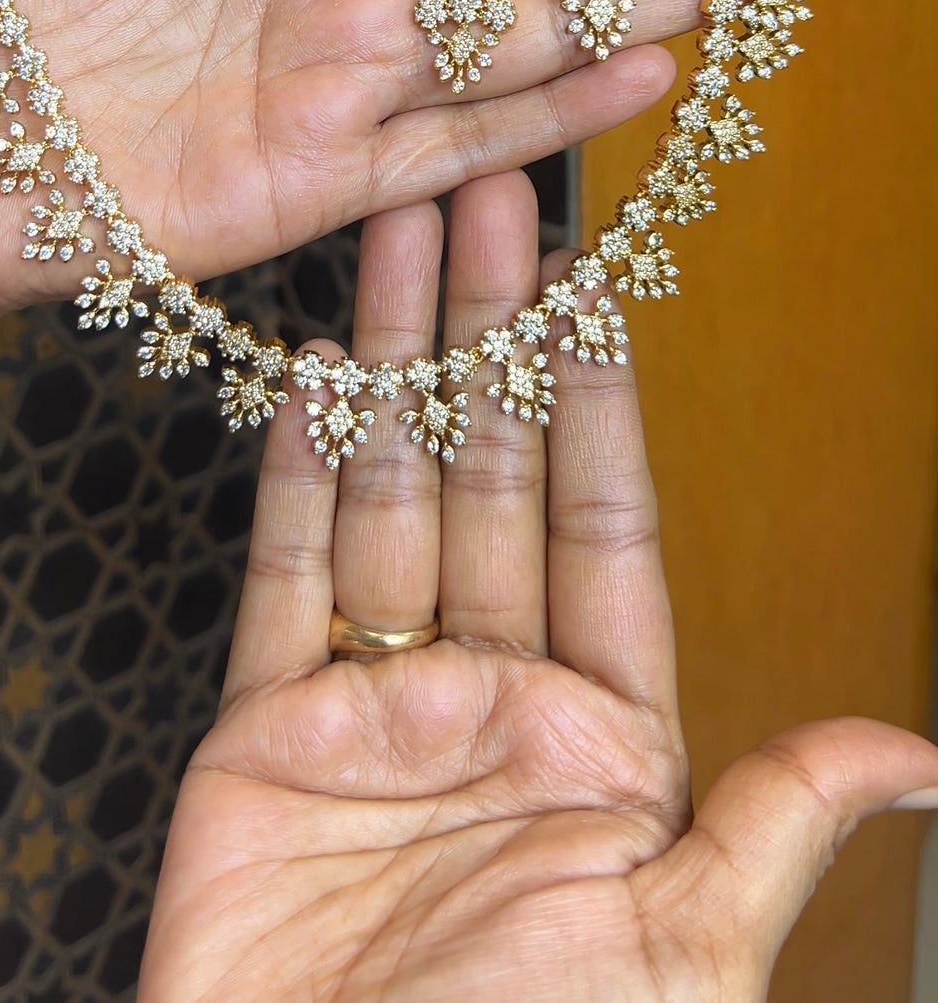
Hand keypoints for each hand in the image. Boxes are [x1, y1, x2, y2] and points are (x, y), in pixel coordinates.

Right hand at [140, 174, 937, 1002]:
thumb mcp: (680, 954)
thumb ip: (771, 826)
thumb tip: (917, 755)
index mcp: (604, 737)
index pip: (608, 531)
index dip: (601, 407)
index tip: (597, 294)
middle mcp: (494, 695)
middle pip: (495, 480)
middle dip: (490, 341)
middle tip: (484, 211)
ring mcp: (379, 703)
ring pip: (392, 496)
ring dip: (394, 368)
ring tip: (398, 244)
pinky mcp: (266, 731)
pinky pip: (285, 579)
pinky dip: (293, 478)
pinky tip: (309, 382)